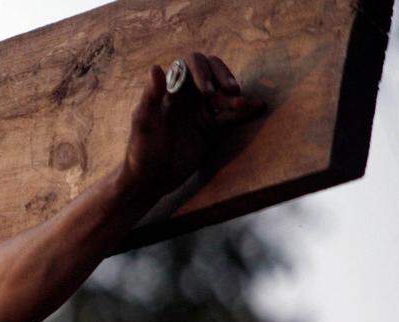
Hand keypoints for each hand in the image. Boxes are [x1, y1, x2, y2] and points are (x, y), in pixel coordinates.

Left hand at [122, 52, 265, 203]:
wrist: (151, 180)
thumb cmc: (140, 150)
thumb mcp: (143, 123)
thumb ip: (150, 96)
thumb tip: (156, 67)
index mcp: (170, 90)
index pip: (190, 65)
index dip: (202, 70)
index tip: (208, 90)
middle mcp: (187, 96)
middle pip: (212, 73)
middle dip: (223, 77)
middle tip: (229, 91)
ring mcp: (200, 111)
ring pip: (224, 94)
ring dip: (234, 96)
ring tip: (240, 104)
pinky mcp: (210, 128)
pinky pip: (231, 115)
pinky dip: (244, 111)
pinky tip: (258, 107)